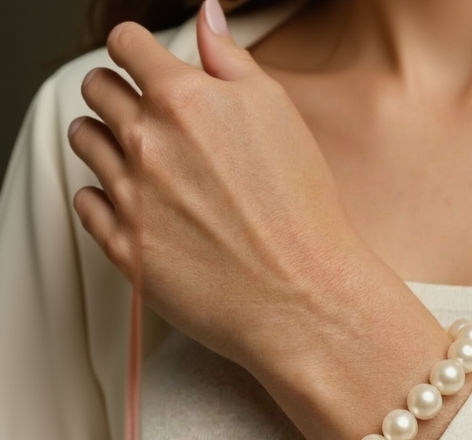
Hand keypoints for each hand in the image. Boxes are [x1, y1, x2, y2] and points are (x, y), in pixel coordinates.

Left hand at [68, 0, 366, 370]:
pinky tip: (138, 204)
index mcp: (185, 100)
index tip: (145, 65)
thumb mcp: (280, 117)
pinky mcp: (125, 249)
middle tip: (149, 117)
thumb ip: (232, 61)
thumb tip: (206, 18)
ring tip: (143, 162)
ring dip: (106, 141)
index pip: (127, 45)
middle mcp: (148, 143)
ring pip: (85, 142)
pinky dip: (104, 196)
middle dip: (119, 94)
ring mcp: (131, 198)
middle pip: (98, 90)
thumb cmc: (303, 213)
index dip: (138, 52)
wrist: (304, 297)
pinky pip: (87, 204)